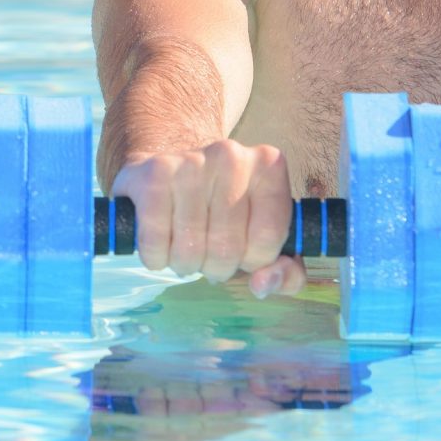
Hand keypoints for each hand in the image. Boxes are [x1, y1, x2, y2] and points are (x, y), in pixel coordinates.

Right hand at [109, 139, 302, 297]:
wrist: (171, 172)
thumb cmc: (224, 212)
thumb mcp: (265, 239)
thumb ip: (286, 272)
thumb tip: (263, 284)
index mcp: (269, 167)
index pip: (268, 238)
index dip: (253, 260)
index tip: (243, 251)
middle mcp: (232, 157)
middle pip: (228, 248)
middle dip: (216, 268)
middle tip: (209, 254)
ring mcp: (191, 162)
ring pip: (190, 249)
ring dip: (184, 265)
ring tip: (184, 248)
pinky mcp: (154, 174)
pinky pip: (155, 242)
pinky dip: (155, 258)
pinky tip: (159, 245)